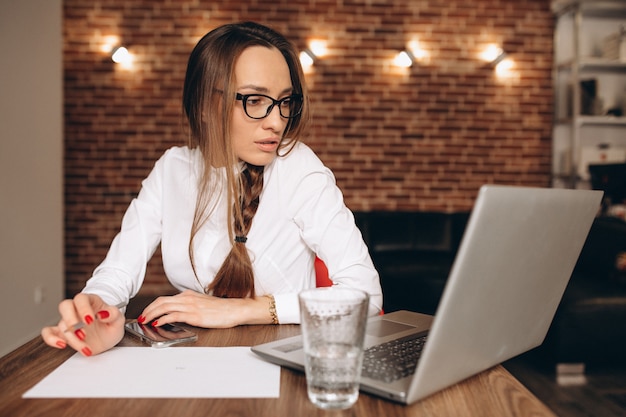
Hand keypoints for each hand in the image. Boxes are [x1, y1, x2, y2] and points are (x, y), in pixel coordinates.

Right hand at [41, 293, 124, 356]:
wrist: (108, 337)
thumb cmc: (111, 324)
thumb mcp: (119, 320)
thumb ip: (114, 314)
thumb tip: (104, 313)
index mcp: (91, 301)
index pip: (81, 299)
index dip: (83, 308)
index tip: (90, 320)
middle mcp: (77, 309)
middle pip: (65, 306)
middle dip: (71, 320)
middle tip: (82, 333)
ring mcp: (69, 321)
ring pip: (62, 325)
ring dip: (73, 339)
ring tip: (86, 347)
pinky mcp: (63, 334)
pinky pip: (48, 332)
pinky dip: (50, 338)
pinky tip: (61, 344)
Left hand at [138, 290, 270, 328]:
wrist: (236, 309)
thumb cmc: (222, 309)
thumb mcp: (202, 304)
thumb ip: (190, 306)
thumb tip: (179, 313)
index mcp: (188, 295)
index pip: (165, 299)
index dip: (152, 306)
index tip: (146, 313)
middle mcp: (187, 298)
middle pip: (161, 301)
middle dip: (148, 310)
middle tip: (140, 318)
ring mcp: (190, 306)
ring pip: (164, 307)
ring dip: (151, 314)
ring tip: (144, 321)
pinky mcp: (194, 315)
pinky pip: (174, 315)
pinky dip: (163, 319)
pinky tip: (157, 324)